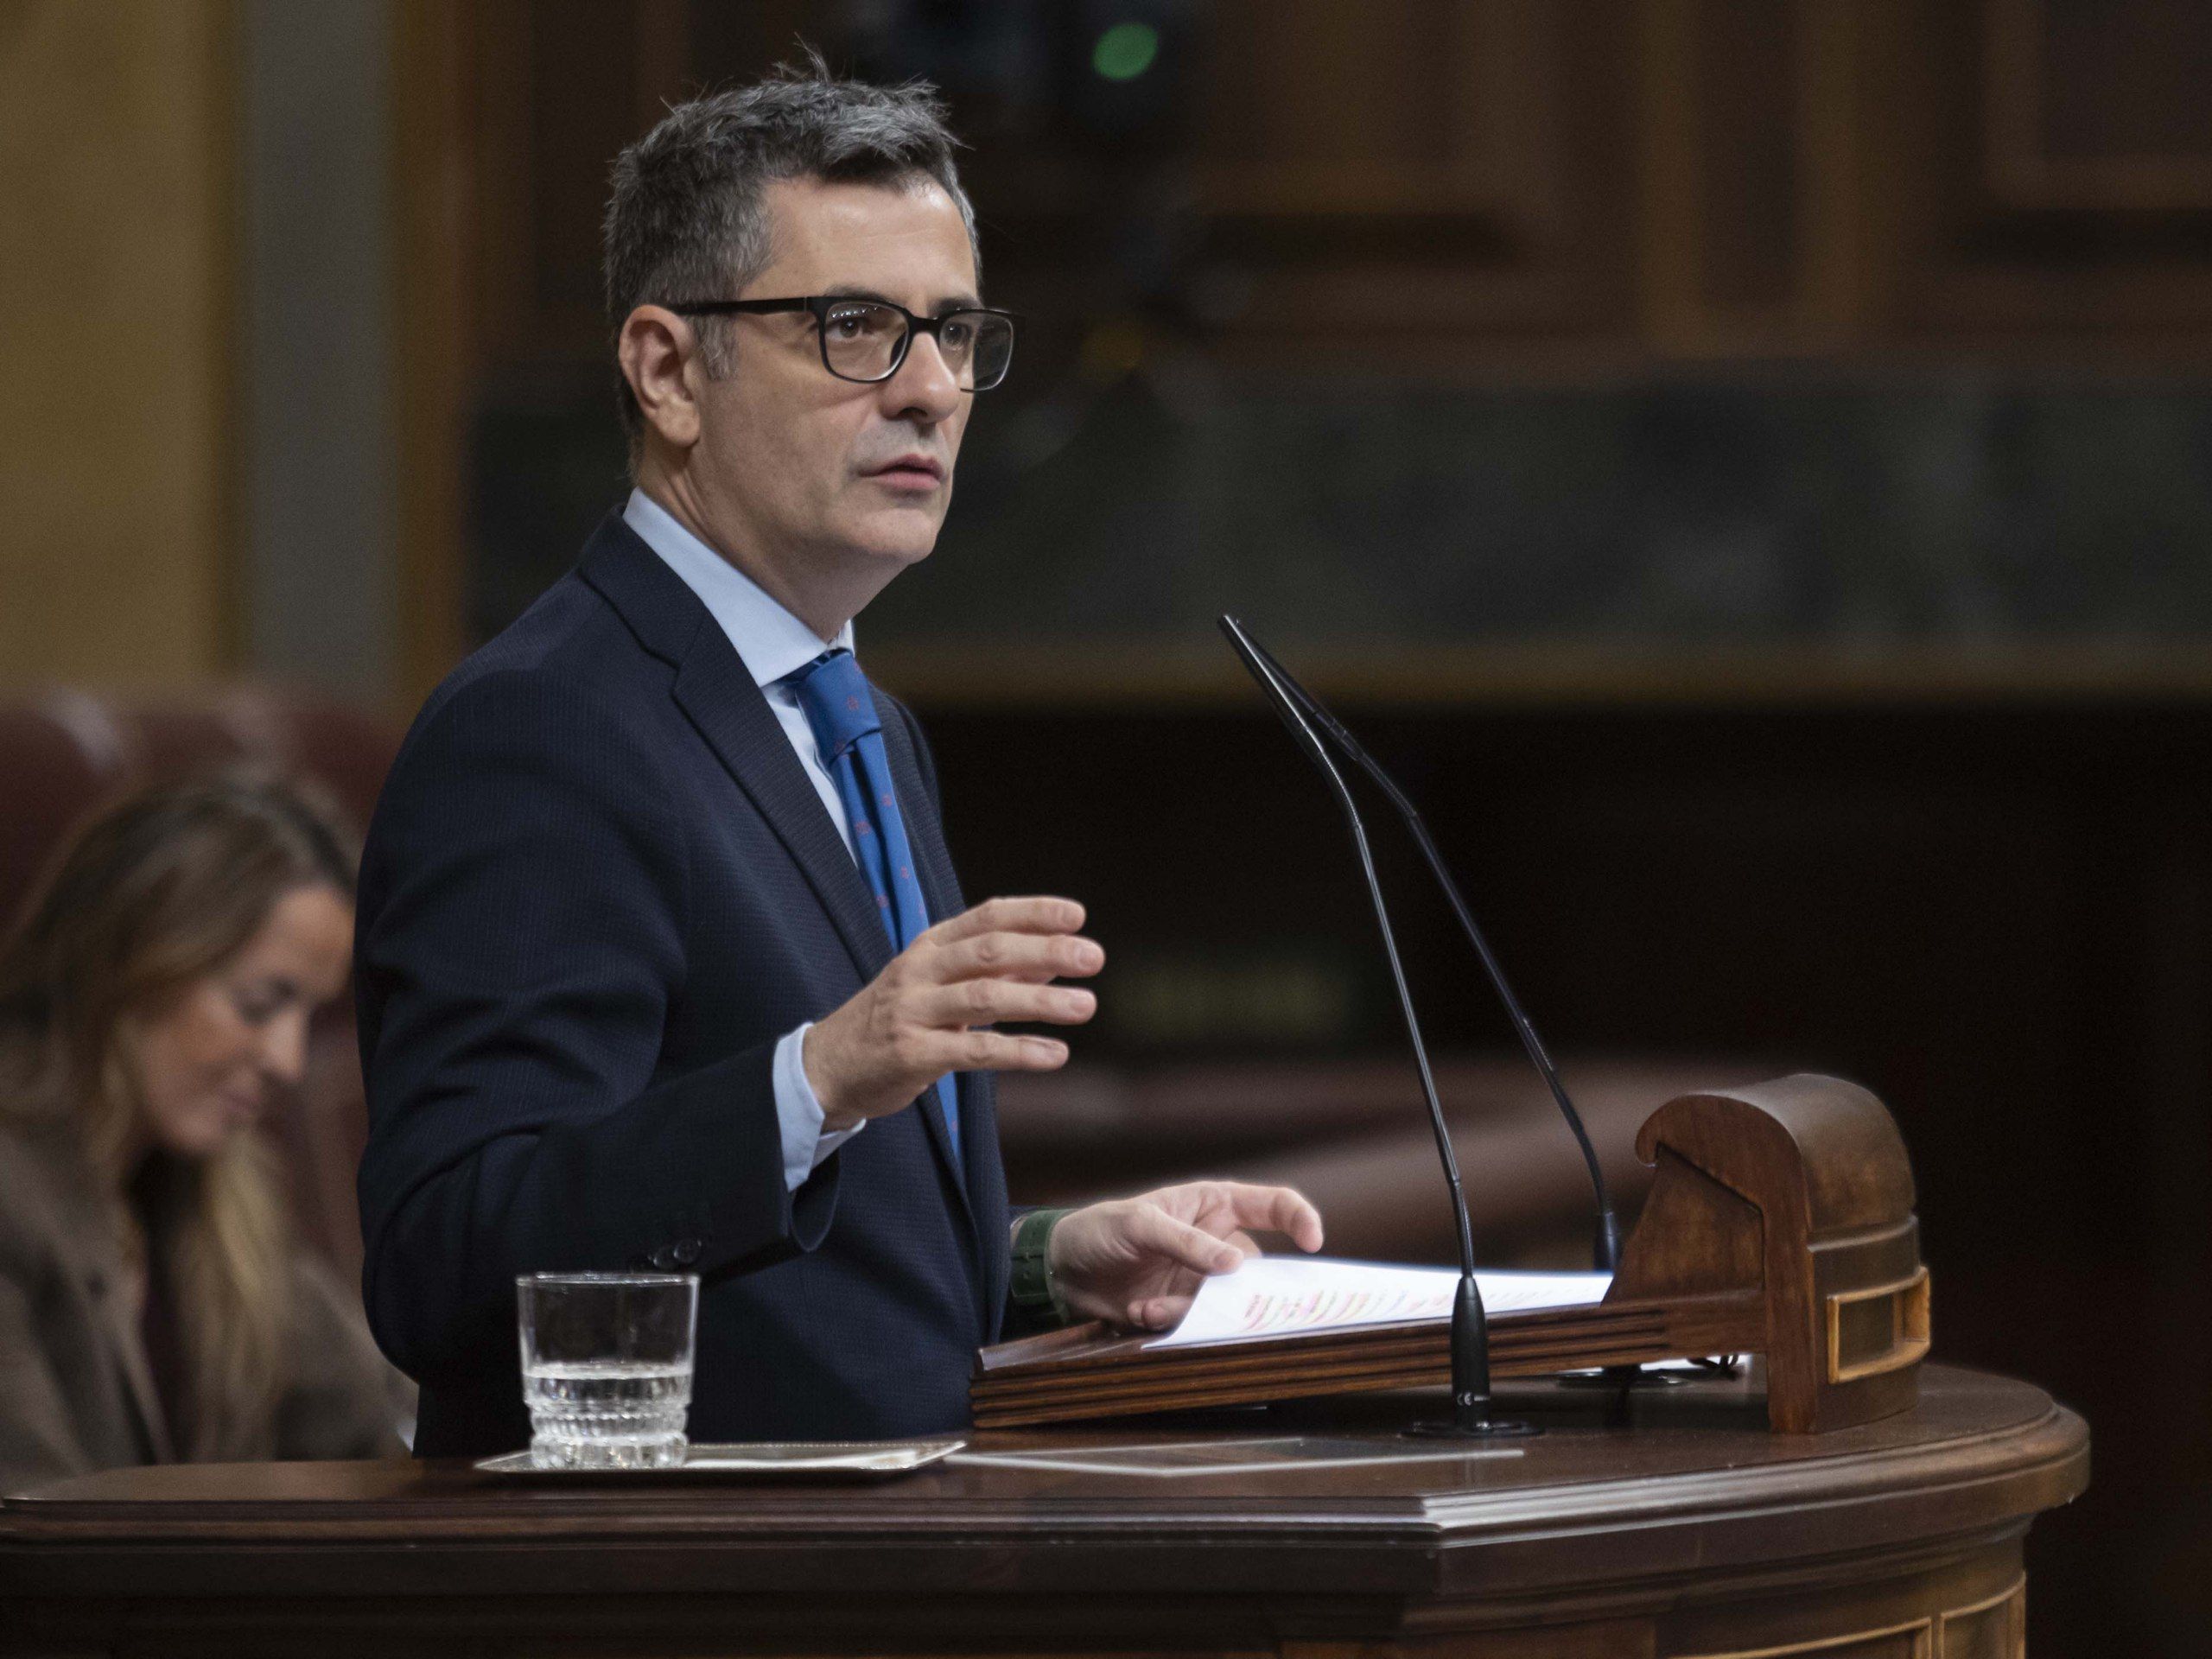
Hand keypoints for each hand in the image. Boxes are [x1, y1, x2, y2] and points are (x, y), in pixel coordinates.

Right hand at [804, 896, 1100, 1127]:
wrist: (829, 1066)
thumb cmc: (897, 1020)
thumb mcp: (941, 986)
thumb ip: (997, 971)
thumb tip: (1056, 959)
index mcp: (929, 946)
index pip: (987, 916)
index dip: (1033, 912)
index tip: (1078, 915)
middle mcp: (920, 970)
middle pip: (990, 951)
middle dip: (1046, 950)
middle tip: (1093, 958)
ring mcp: (913, 1011)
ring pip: (985, 997)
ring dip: (1040, 1001)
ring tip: (1086, 1006)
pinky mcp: (912, 1054)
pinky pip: (973, 1050)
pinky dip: (1018, 1051)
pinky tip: (1055, 1055)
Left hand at [1047, 1180, 1324, 1329]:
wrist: (1062, 1270)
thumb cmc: (1101, 1229)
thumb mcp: (1141, 1225)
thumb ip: (1188, 1243)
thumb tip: (1236, 1266)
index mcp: (1214, 1205)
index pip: (1272, 1206)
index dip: (1300, 1218)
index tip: (1314, 1243)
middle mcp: (1215, 1243)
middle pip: (1255, 1269)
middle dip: (1242, 1289)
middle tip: (1224, 1302)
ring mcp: (1200, 1279)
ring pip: (1226, 1303)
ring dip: (1191, 1309)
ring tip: (1150, 1306)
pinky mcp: (1182, 1309)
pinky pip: (1196, 1322)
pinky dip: (1170, 1321)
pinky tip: (1139, 1311)